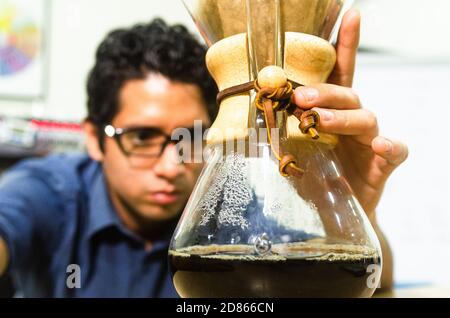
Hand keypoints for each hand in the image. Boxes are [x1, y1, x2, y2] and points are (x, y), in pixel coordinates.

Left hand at [293, 10, 407, 217]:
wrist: (330, 211)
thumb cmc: (311, 175)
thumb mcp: (291, 153)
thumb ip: (275, 137)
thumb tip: (233, 126)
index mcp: (331, 113)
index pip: (339, 74)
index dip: (344, 45)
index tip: (350, 15)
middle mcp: (351, 121)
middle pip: (346, 94)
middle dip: (323, 92)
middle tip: (300, 98)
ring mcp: (368, 142)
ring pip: (364, 118)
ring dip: (342, 117)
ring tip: (320, 121)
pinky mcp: (381, 165)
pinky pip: (394, 151)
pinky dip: (390, 147)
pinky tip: (380, 145)